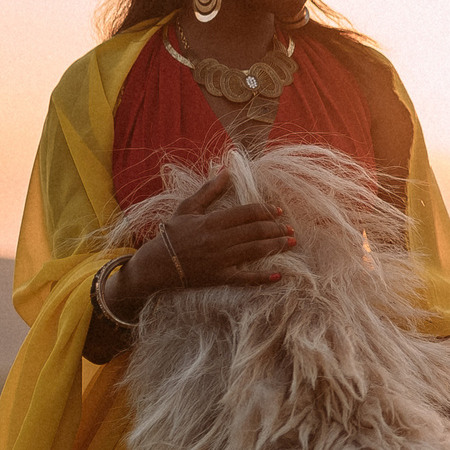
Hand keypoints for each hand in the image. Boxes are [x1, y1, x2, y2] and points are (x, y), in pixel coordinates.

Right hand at [129, 170, 295, 297]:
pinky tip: (279, 276)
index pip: (247, 213)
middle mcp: (219, 240)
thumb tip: (226, 171)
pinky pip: (246, 279)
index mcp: (212, 221)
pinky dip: (263, 278)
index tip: (278, 212)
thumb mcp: (188, 208)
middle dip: (276, 229)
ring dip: (276, 246)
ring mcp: (221, 260)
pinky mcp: (220, 277)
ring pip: (255, 251)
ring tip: (291, 242)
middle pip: (256, 231)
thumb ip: (209, 190)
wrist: (158, 264)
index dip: (266, 211)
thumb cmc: (173, 234)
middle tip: (290, 228)